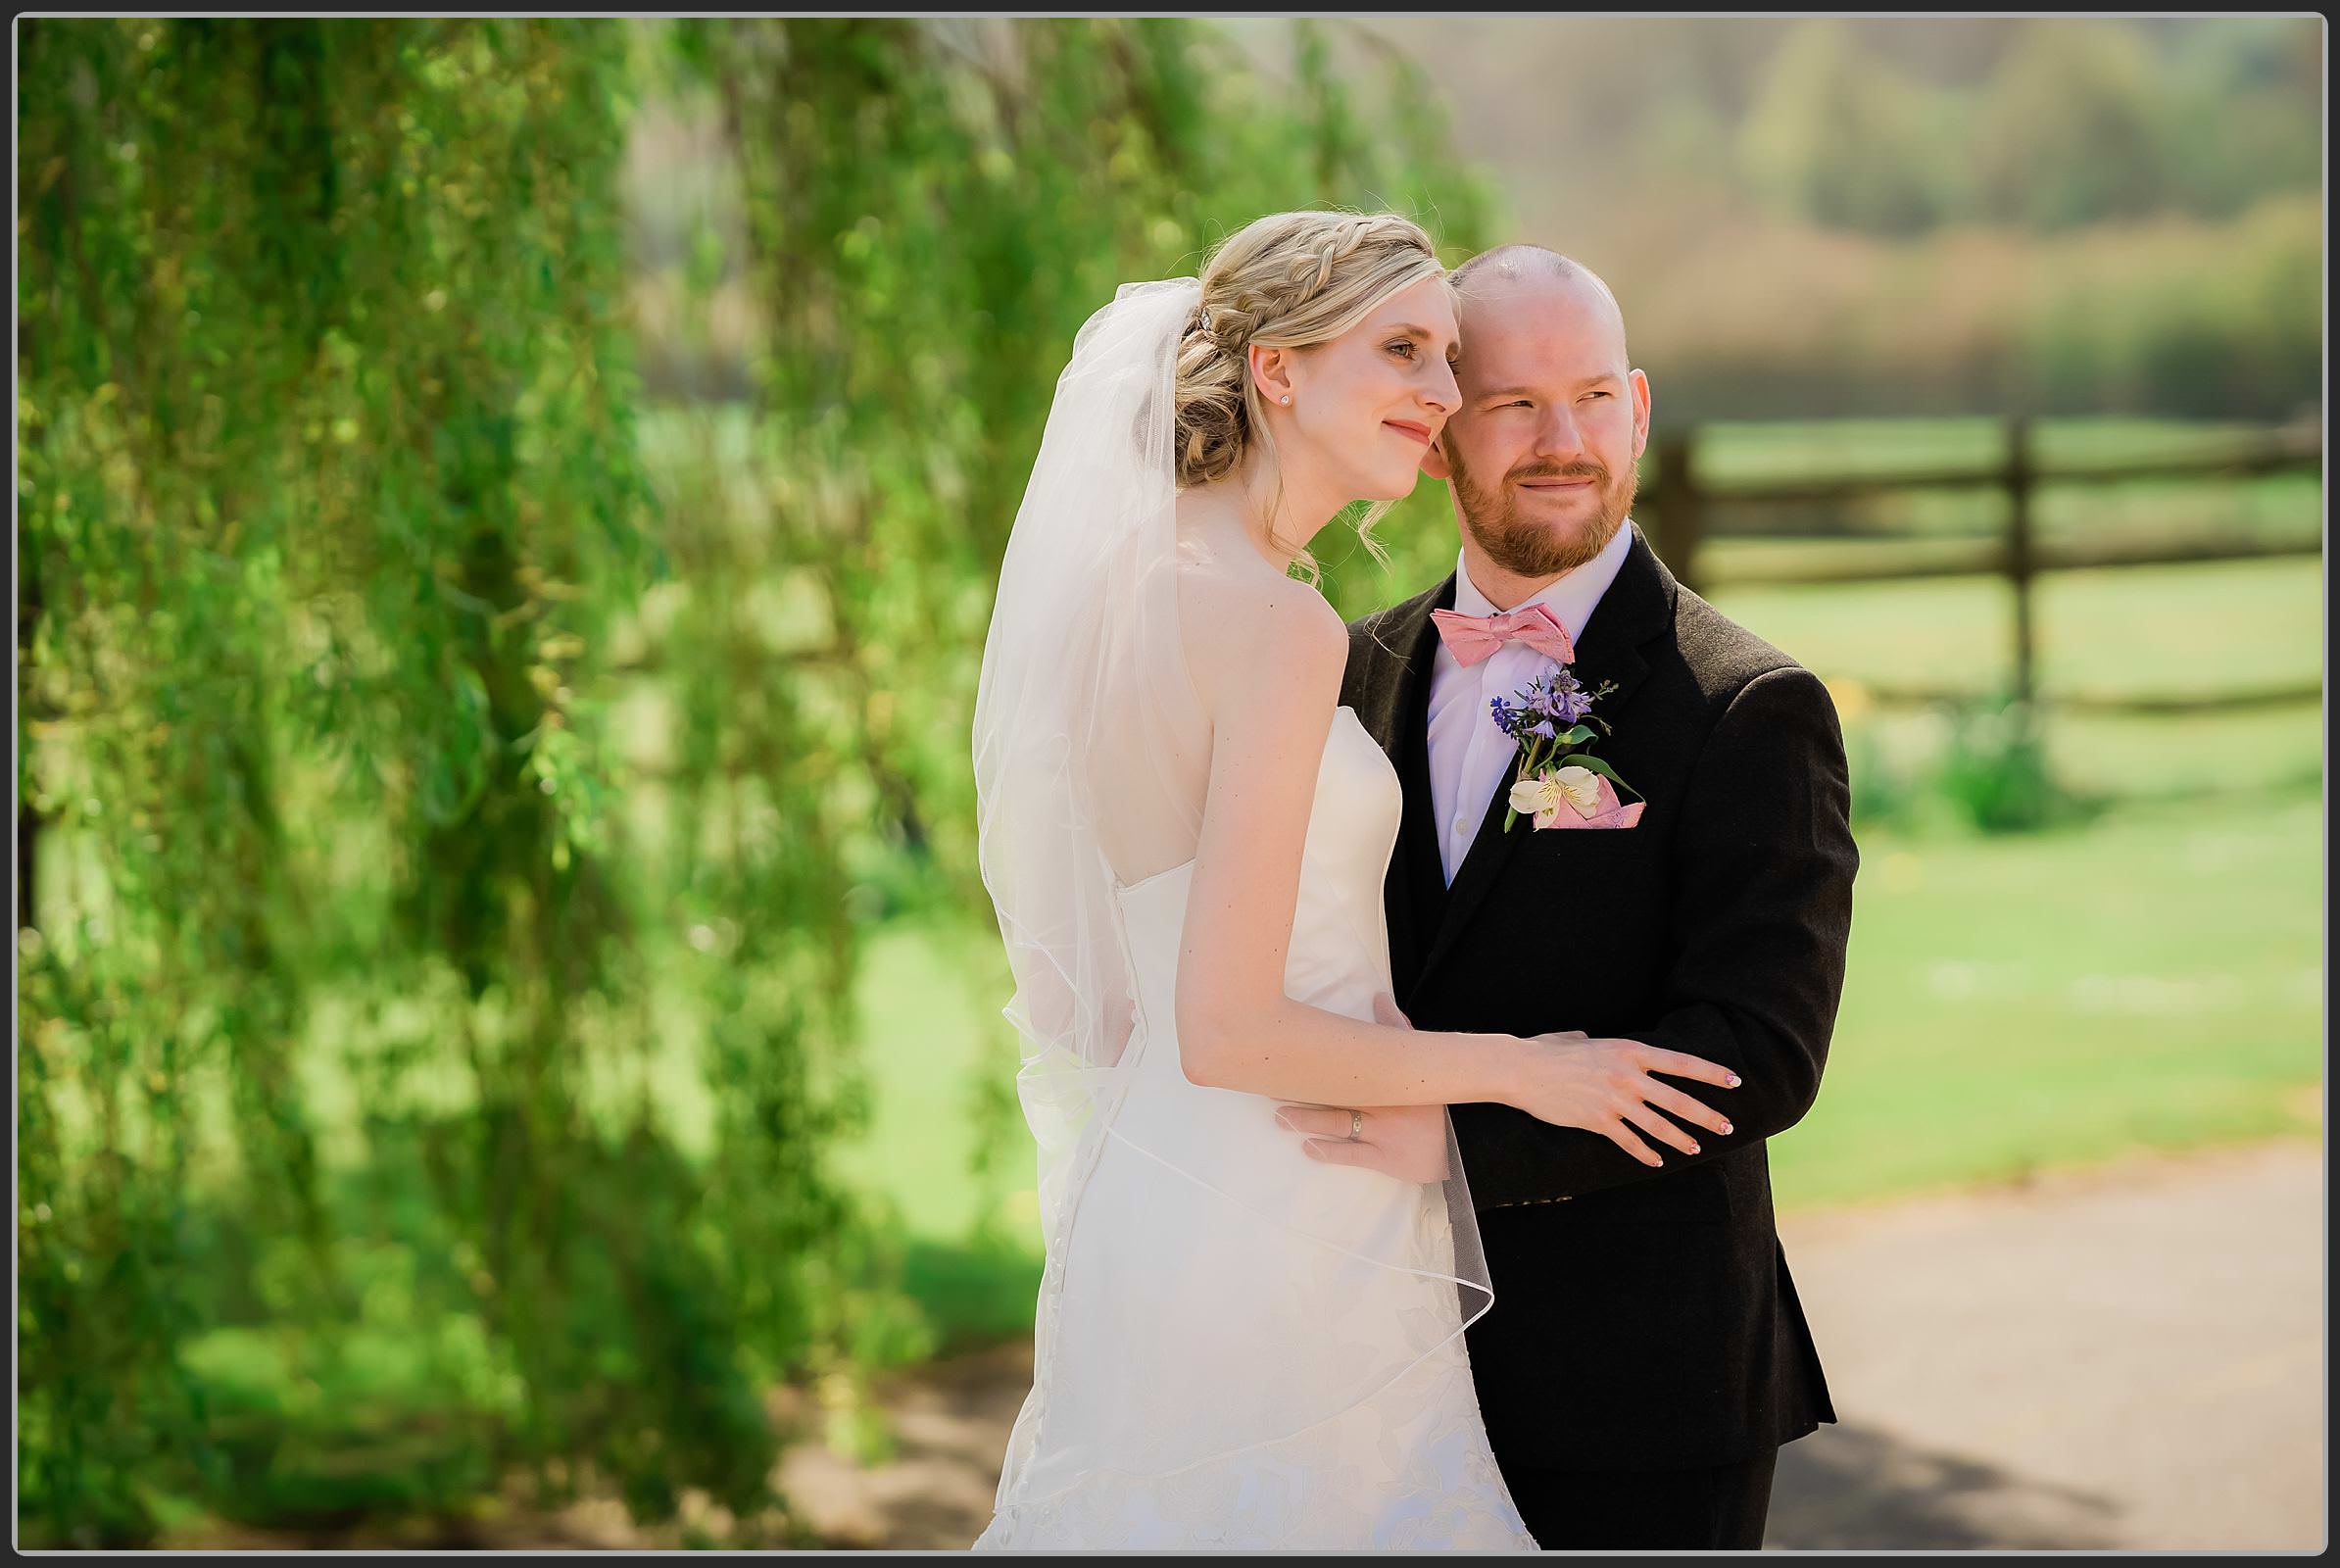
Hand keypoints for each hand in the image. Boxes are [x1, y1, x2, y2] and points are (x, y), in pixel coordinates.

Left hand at [1272, 993, 1450, 1182]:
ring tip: (1280, 1117)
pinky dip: (1327, 1151)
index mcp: (1388, 1076)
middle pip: (1334, 1093)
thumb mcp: (1421, 1061)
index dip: (1316, 1062)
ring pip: (1338, 1122)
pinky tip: (1307, 1148)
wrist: (1466, 1144)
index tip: (1287, 1056)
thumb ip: (1397, 1030)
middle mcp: (1383, 1101)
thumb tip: (1379, 997)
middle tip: (1269, 1089)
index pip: (1346, 1065)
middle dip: (1302, 1091)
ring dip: (1306, 1121)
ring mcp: (1384, 1131)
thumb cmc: (1436, 1102)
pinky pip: (1351, 1153)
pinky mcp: (1387, 1158)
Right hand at [1514, 1031, 1740, 1167]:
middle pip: (1677, 1100)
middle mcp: (1627, 1076)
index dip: (1710, 1073)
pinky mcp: (1597, 1121)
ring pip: (1658, 1125)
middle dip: (1706, 1115)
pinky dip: (1644, 1153)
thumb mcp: (1580, 1038)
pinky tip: (1656, 1161)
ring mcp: (1614, 1101)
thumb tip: (1593, 1042)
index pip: (1680, 1063)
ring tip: (1697, 1148)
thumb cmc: (1547, 1050)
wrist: (1521, 1069)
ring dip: (1681, 1138)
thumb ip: (1598, 1045)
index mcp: (1628, 1051)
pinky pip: (1628, 1141)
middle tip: (1727, 1127)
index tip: (1734, 1081)